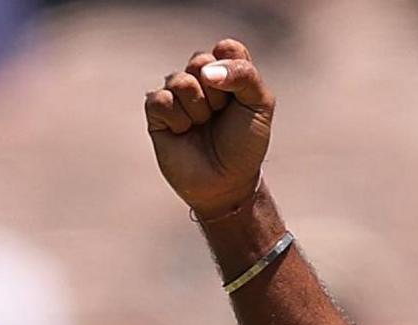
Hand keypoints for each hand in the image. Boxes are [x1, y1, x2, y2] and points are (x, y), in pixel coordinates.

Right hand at [144, 38, 272, 220]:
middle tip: (220, 116)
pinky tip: (183, 132)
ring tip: (203, 126)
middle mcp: (199, 78)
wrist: (226, 183)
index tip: (240, 99)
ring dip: (198, 109)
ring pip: (180, 81)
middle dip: (216, 94)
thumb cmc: (245, 144)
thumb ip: (244, 75)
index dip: (233, 72)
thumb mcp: (260, 105)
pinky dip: (177, 119)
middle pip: (200, 61)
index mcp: (226, 70)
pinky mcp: (157, 112)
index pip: (226, 48)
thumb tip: (205, 72)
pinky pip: (161, 100)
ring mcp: (176, 94)